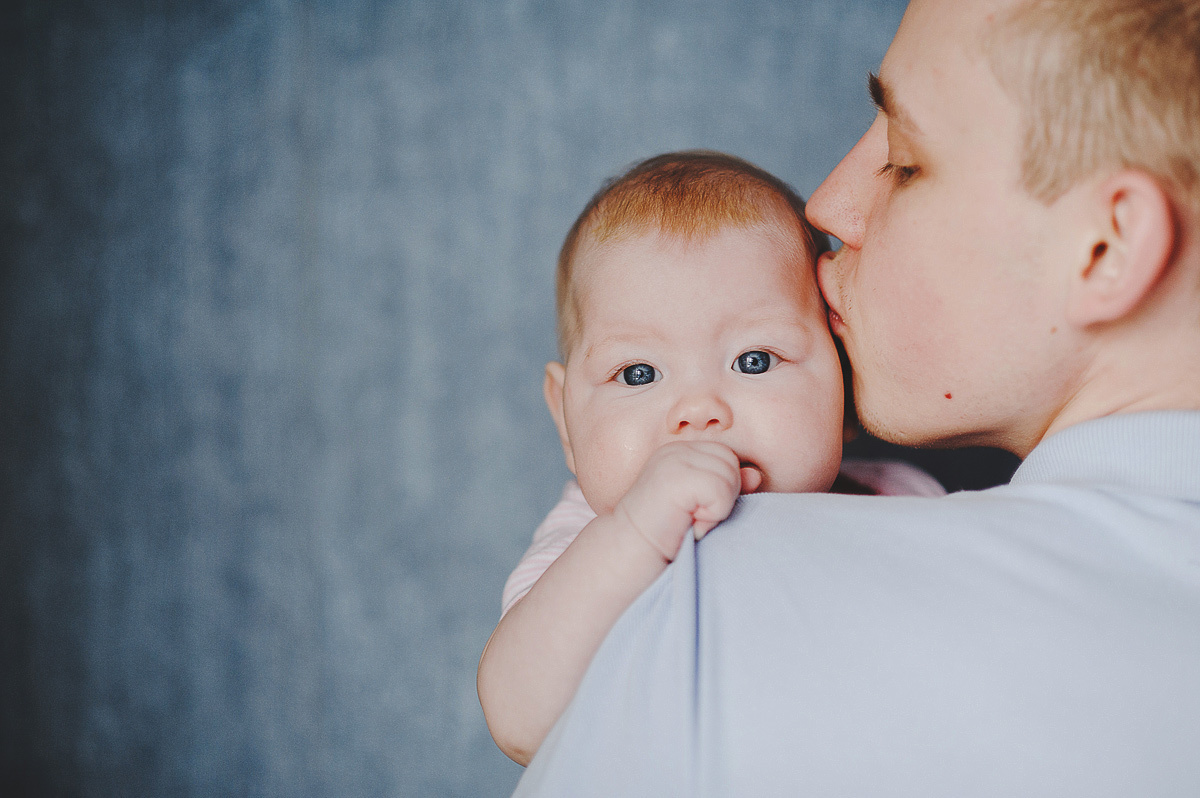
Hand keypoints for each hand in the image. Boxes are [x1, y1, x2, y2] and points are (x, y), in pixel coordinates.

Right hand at [612, 441, 752, 561]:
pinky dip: (712, 514)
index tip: (695, 510)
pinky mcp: (676, 476)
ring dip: (716, 507)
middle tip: (693, 516)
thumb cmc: (666, 534)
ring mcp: (674, 459)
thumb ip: (728, 488)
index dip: (722, 489)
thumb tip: (756, 475)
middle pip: (731, 463)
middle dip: (722, 496)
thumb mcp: (703, 507)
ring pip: (729, 476)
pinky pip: (721, 491)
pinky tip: (688, 522)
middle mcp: (676, 449)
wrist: (630, 551)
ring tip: (690, 520)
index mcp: (681, 451)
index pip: (727, 457)